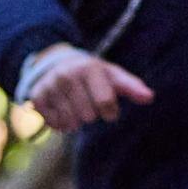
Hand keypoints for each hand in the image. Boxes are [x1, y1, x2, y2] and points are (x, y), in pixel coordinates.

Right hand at [23, 46, 156, 133]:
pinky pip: (54, 124)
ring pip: (70, 122)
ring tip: (76, 108)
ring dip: (76, 121)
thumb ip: (131, 86)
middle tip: (87, 103)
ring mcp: (50, 86)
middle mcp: (67, 75)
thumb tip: (150, 97)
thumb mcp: (112, 75)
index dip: (110, 112)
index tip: (109, 110)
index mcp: (89, 68)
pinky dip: (61, 123)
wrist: (55, 64)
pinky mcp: (37, 97)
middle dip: (91, 114)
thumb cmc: (92, 74)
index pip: (106, 103)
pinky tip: (62, 110)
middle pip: (88, 116)